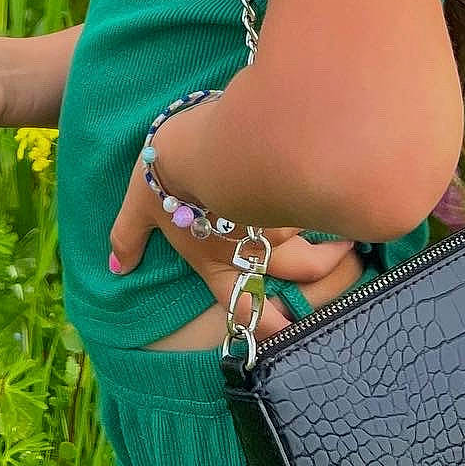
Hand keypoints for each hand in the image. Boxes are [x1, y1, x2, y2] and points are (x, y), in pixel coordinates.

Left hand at [107, 140, 356, 338]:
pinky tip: (342, 193)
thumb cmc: (166, 172)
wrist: (200, 137)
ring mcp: (280, 222)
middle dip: (327, 271)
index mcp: (217, 262)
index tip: (290, 328)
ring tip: (349, 229)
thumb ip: (127, 237)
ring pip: (319, 241)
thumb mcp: (139, 205)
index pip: (249, 310)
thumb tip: (116, 267)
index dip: (271, 327)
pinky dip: (334, 205)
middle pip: (303, 275)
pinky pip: (323, 205)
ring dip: (336, 240)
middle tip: (344, 261)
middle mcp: (254, 250)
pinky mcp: (295, 190)